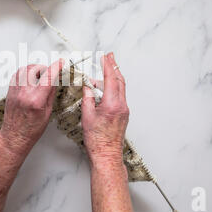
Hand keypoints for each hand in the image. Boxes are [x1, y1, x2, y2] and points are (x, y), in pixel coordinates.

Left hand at [0, 59, 63, 156]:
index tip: (61, 62)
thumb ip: (51, 93)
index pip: (48, 77)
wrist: (14, 136)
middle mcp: (24, 93)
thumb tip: (55, 79)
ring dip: (34, 68)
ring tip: (40, 75)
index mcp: (35, 100)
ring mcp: (15, 91)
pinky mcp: (10, 91)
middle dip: (45, 68)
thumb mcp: (48, 112)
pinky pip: (17, 74)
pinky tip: (30, 79)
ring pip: (24, 69)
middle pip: (35, 69)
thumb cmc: (31, 129)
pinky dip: (25, 73)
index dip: (56, 67)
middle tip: (50, 73)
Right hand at [81, 52, 128, 167]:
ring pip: (121, 88)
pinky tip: (105, 89)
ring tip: (104, 72)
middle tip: (110, 57)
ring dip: (114, 78)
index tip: (105, 57)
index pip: (111, 79)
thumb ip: (88, 99)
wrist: (107, 154)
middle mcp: (121, 105)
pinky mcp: (124, 115)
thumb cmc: (97, 139)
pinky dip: (113, 88)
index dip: (108, 66)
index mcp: (112, 104)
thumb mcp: (87, 116)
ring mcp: (124, 110)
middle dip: (114, 67)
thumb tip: (88, 88)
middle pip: (120, 81)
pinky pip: (120, 96)